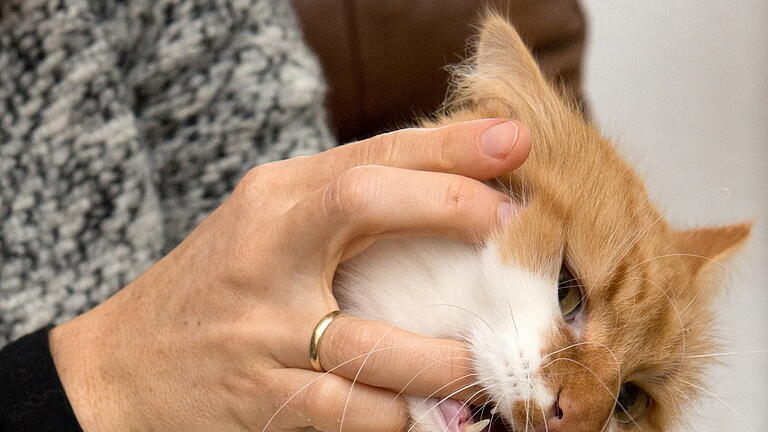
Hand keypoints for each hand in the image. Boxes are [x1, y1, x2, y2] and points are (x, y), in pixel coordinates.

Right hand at [49, 119, 529, 430]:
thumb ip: (342, 207)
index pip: (366, 154)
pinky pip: (352, 411)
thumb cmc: (217, 286)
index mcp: (273, 199)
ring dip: (446, 356)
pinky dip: (400, 413)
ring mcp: (261, 328)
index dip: (445, 146)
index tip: (511, 142)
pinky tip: (423, 409)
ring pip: (372, 341)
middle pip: (361, 203)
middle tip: (510, 228)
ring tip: (489, 358)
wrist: (123, 365)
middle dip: (447, 204)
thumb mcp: (268, 226)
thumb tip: (448, 194)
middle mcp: (265, 251)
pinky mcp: (263, 397)